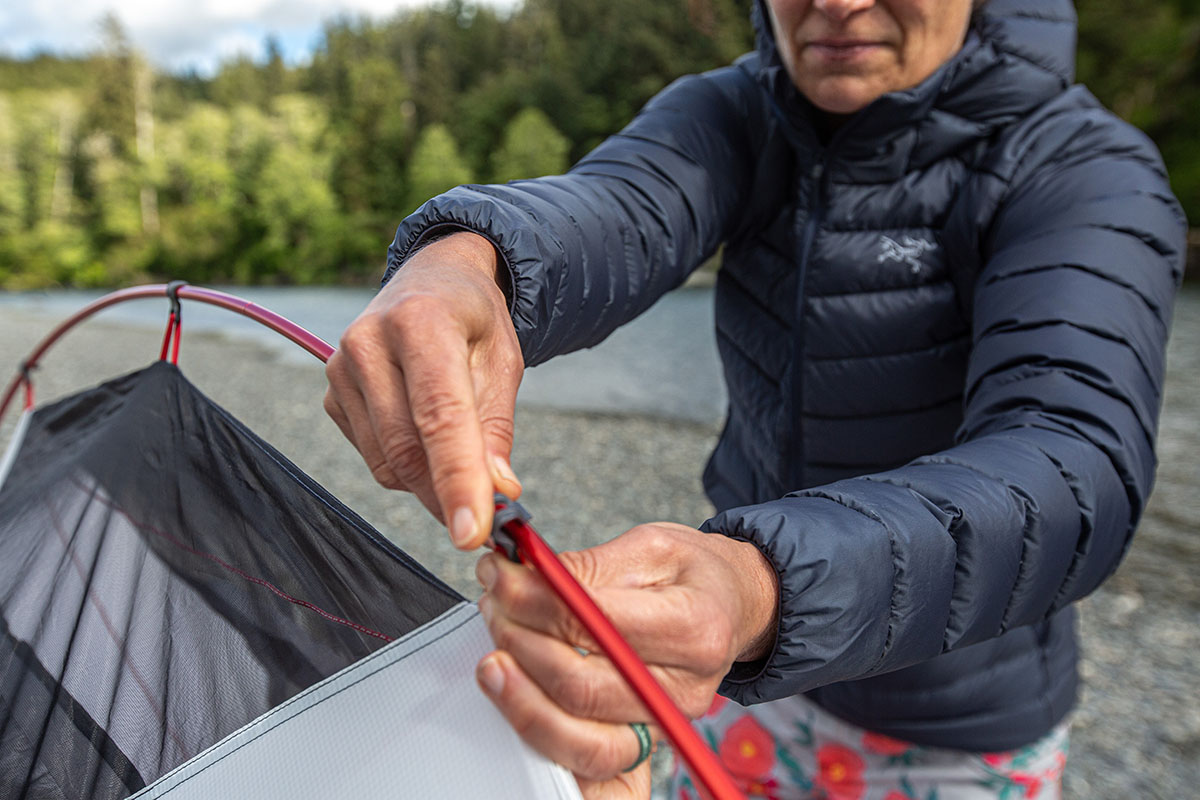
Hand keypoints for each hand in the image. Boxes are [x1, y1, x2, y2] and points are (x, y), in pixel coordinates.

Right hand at [324, 231, 522, 547]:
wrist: (432, 281)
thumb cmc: (474, 321)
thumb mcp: (504, 361)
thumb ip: (497, 426)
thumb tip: (499, 492)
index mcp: (420, 321)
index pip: (439, 415)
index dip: (456, 478)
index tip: (472, 534)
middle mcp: (368, 342)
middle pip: (408, 449)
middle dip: (449, 496)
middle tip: (488, 523)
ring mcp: (341, 369)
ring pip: (388, 463)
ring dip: (431, 485)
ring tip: (465, 467)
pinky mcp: (332, 395)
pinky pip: (375, 458)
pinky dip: (409, 468)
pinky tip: (429, 438)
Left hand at [473, 523, 778, 798]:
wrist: (736, 606)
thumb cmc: (696, 573)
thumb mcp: (651, 546)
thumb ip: (589, 566)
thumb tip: (526, 575)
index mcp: (694, 624)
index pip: (594, 621)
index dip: (533, 599)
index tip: (499, 576)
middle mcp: (685, 685)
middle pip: (579, 685)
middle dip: (518, 642)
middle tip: (492, 604)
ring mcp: (667, 721)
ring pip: (577, 734)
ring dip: (520, 692)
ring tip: (495, 650)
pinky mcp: (651, 741)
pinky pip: (585, 751)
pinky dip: (539, 720)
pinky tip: (516, 686)